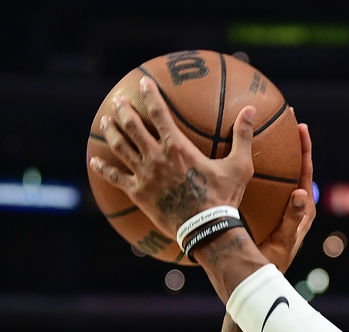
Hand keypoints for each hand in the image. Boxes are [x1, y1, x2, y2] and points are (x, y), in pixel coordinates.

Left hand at [89, 76, 254, 236]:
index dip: (150, 95)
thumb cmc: (224, 198)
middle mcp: (156, 157)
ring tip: (105, 121)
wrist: (207, 229)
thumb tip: (251, 110)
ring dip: (110, 132)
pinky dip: (103, 169)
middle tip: (118, 101)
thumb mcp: (240, 166)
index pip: (159, 112)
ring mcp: (144, 175)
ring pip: (120, 147)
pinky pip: (115, 178)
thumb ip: (243, 136)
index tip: (143, 82)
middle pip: (132, 126)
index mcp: (177, 147)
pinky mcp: (138, 193)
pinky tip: (93, 161)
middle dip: (123, 110)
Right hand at [257, 120, 314, 272]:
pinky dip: (254, 171)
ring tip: (263, 131)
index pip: (306, 174)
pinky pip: (263, 186)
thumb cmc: (270, 263)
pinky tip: (236, 159)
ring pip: (278, 175)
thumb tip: (302, 192)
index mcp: (302, 211)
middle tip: (284, 120)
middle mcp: (293, 206)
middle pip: (294, 168)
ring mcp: (279, 208)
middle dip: (290, 144)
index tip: (301, 128)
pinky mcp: (266, 213)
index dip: (304, 150)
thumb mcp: (282, 241)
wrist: (256, 279)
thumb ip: (292, 220)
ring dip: (273, 155)